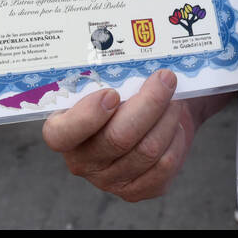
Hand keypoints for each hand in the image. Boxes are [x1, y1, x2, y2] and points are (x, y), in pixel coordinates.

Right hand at [42, 69, 225, 201]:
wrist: (154, 115)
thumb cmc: (126, 93)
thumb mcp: (112, 81)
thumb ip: (112, 75)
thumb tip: (133, 47)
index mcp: (64, 131)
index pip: (62, 134)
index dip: (87, 116)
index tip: (112, 93)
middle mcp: (82, 161)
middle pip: (117, 138)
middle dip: (148, 104)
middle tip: (165, 78)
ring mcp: (110, 180)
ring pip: (147, 150)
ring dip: (167, 117)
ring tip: (175, 97)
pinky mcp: (138, 190)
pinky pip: (164, 165)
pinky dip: (175, 139)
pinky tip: (174, 124)